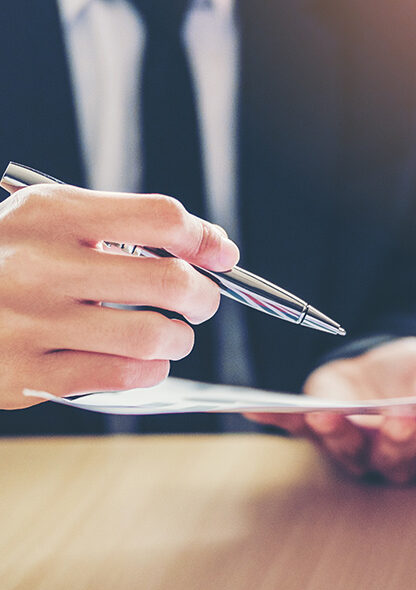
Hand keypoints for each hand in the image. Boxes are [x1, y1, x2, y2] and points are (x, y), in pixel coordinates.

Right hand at [0, 183, 238, 408]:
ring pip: (152, 335)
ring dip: (179, 338)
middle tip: (202, 302)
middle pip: (168, 279)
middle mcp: (39, 265)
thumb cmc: (7, 259)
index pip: (159, 217)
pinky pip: (122, 376)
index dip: (204, 237)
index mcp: (50, 213)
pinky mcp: (23, 375)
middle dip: (204, 296)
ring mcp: (29, 323)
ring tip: (173, 334)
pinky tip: (145, 361)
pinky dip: (150, 370)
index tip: (221, 254)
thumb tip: (214, 247)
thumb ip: (126, 225)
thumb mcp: (50, 220)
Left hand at [245, 337, 415, 483]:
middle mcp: (398, 451)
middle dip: (400, 439)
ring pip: (350, 449)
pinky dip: (278, 419)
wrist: (386, 367)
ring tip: (330, 417)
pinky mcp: (324, 427)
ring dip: (339, 435)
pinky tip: (255, 409)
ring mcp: (358, 443)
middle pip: (402, 456)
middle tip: (400, 420)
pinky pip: (298, 428)